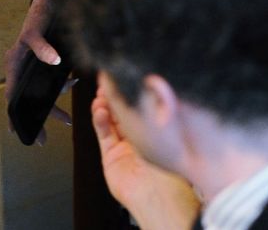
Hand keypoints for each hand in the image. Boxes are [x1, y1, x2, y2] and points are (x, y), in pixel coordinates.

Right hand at [4, 0, 70, 143]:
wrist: (48, 2)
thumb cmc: (38, 15)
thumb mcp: (36, 31)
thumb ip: (42, 47)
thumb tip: (56, 62)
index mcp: (14, 64)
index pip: (11, 96)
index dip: (14, 116)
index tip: (17, 133)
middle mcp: (21, 68)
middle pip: (28, 100)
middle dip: (38, 119)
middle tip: (44, 139)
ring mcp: (33, 67)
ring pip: (42, 94)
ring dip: (54, 107)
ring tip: (68, 121)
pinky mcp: (45, 64)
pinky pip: (52, 82)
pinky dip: (61, 87)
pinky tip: (73, 84)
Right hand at [92, 88, 198, 228]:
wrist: (156, 190)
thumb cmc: (167, 160)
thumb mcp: (164, 126)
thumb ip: (159, 104)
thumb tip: (157, 82)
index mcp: (155, 130)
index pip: (139, 106)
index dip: (130, 91)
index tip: (122, 77)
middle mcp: (138, 138)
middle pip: (123, 112)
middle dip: (115, 96)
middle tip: (107, 82)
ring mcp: (124, 147)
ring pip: (111, 121)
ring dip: (104, 107)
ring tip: (101, 96)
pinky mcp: (111, 156)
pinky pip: (103, 134)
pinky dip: (100, 121)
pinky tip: (99, 111)